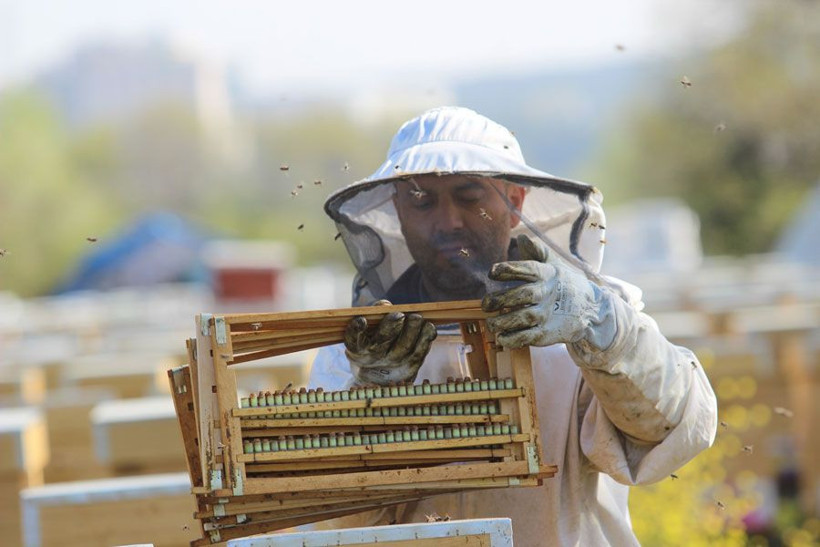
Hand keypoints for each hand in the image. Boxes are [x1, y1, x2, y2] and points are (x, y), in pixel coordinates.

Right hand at [344, 305, 436, 385]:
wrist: (380, 375)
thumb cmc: (373, 340)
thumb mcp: (369, 328)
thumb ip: (376, 313)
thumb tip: (385, 305)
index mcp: (356, 347)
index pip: (353, 339)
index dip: (356, 330)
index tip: (361, 321)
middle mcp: (372, 358)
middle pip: (380, 343)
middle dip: (390, 328)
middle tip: (399, 315)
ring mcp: (391, 365)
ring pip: (402, 349)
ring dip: (411, 332)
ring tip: (416, 318)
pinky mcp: (408, 370)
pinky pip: (418, 355)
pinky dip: (425, 341)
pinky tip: (430, 327)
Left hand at [481, 234, 599, 347]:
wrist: (590, 309)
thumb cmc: (564, 283)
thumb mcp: (554, 264)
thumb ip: (536, 252)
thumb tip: (521, 238)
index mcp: (548, 274)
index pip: (528, 269)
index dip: (510, 269)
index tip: (492, 272)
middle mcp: (547, 293)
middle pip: (524, 294)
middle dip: (502, 299)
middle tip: (486, 303)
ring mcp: (548, 314)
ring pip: (524, 317)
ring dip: (504, 321)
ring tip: (490, 323)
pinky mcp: (547, 334)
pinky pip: (528, 337)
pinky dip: (513, 338)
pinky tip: (502, 337)